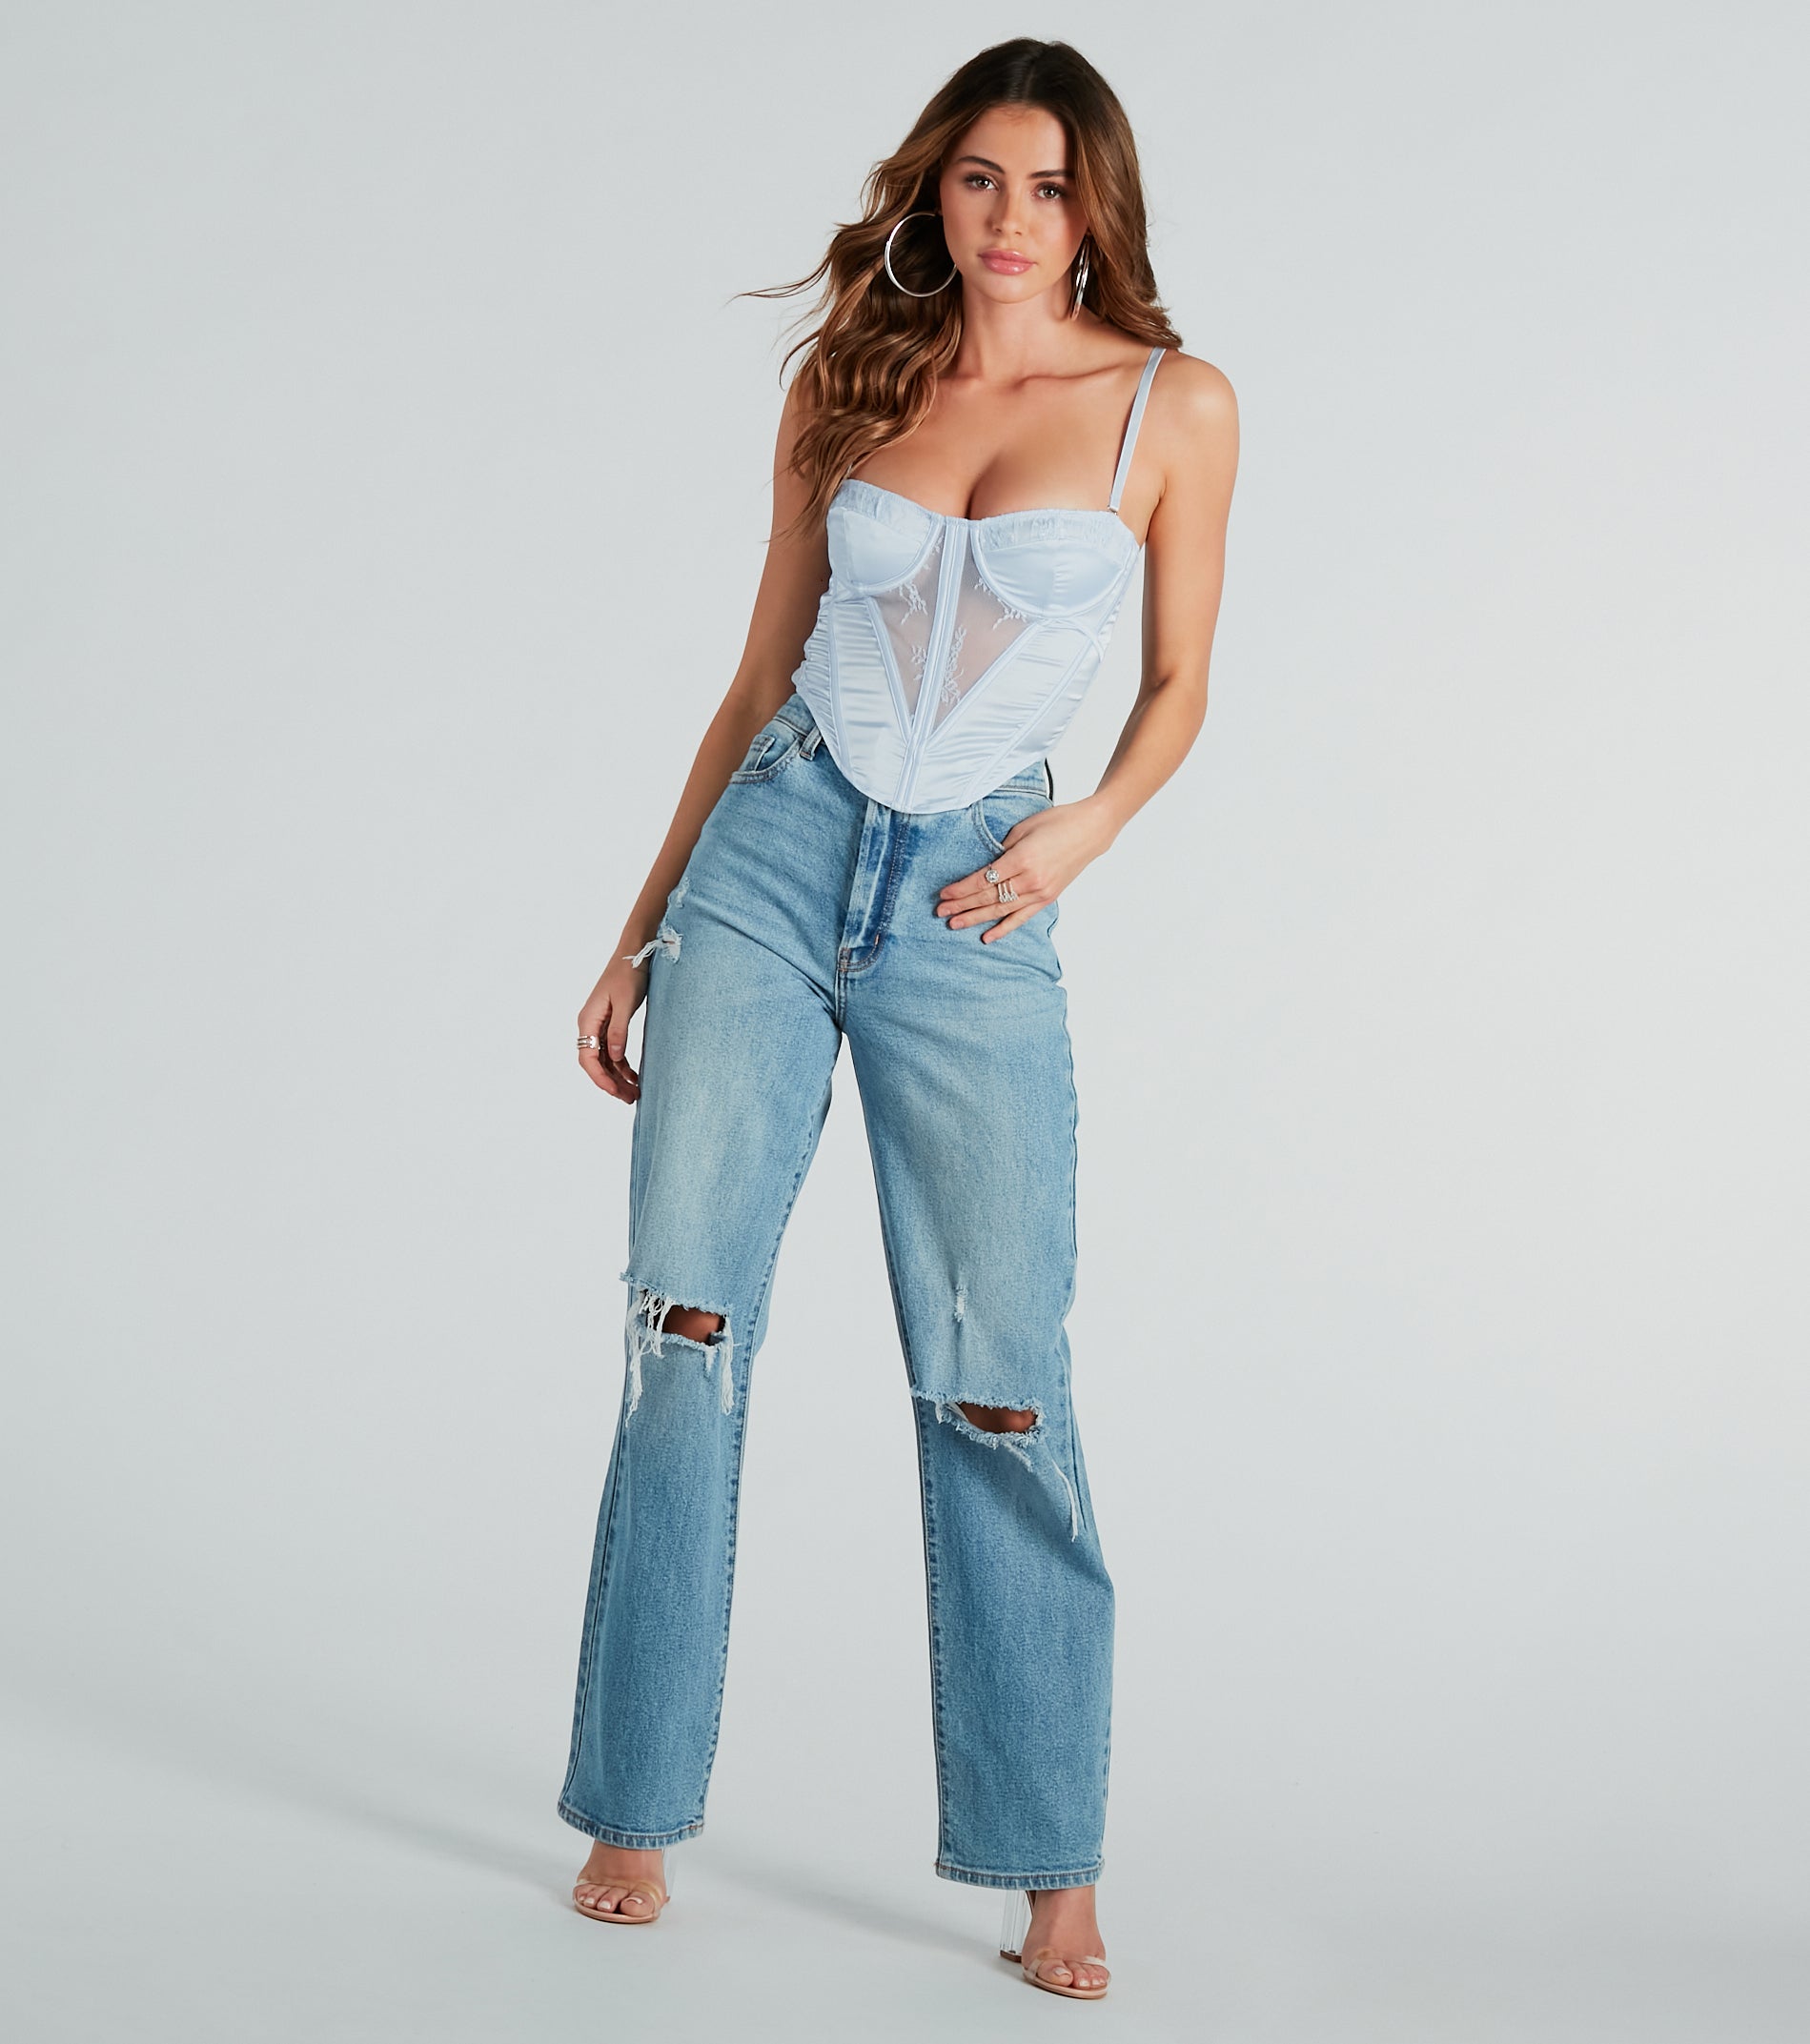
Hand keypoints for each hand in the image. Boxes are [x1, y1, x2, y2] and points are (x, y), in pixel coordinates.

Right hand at [577, 952, 649, 1101]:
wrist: (634, 954)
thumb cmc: (628, 974)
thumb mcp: (625, 1003)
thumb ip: (619, 1031)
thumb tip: (616, 1058)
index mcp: (588, 1020)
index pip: (588, 1058)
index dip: (600, 1079)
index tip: (616, 1093)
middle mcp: (590, 1025)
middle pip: (595, 1063)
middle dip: (611, 1083)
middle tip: (630, 1099)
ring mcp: (599, 1025)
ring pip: (605, 1060)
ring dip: (618, 1077)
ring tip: (635, 1093)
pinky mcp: (611, 1024)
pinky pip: (613, 1051)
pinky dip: (623, 1065)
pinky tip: (635, 1076)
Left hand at [934, 799, 1114, 941]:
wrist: (1090, 831)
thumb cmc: (1058, 822)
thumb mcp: (1024, 828)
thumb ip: (1002, 850)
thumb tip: (985, 866)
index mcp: (1021, 859)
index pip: (982, 880)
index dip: (960, 889)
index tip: (944, 894)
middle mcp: (1029, 880)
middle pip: (987, 897)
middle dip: (961, 905)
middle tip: (941, 912)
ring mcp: (1039, 892)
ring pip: (1000, 910)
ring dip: (975, 918)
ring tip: (954, 924)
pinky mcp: (1047, 898)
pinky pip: (1021, 918)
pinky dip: (1004, 928)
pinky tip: (987, 937)